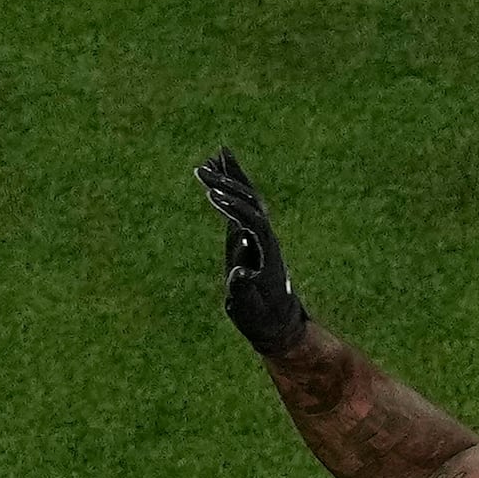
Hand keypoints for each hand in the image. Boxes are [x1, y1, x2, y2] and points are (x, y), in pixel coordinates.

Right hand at [196, 146, 307, 356]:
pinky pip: (242, 205)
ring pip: (248, 197)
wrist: (277, 321)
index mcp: (267, 251)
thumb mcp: (249, 309)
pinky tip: (218, 174)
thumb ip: (243, 291)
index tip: (210, 196)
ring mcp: (259, 234)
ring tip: (214, 155)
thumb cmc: (261, 318)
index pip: (251, 220)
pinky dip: (231, 188)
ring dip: (231, 177)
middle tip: (201, 168)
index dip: (232, 208)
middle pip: (250, 200)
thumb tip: (238, 273)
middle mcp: (266, 236)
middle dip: (227, 184)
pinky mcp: (250, 235)